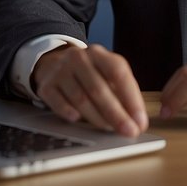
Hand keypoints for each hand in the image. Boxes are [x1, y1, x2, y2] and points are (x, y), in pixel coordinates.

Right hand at [32, 44, 147, 136]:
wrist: (53, 64)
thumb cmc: (89, 73)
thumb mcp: (106, 73)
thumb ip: (122, 92)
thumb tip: (137, 120)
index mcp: (99, 54)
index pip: (118, 73)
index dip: (131, 98)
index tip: (140, 120)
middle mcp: (78, 58)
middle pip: (99, 89)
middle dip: (117, 114)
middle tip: (129, 132)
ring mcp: (60, 71)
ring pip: (80, 99)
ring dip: (98, 118)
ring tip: (110, 129)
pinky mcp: (46, 85)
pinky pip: (59, 103)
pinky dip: (70, 113)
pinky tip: (79, 120)